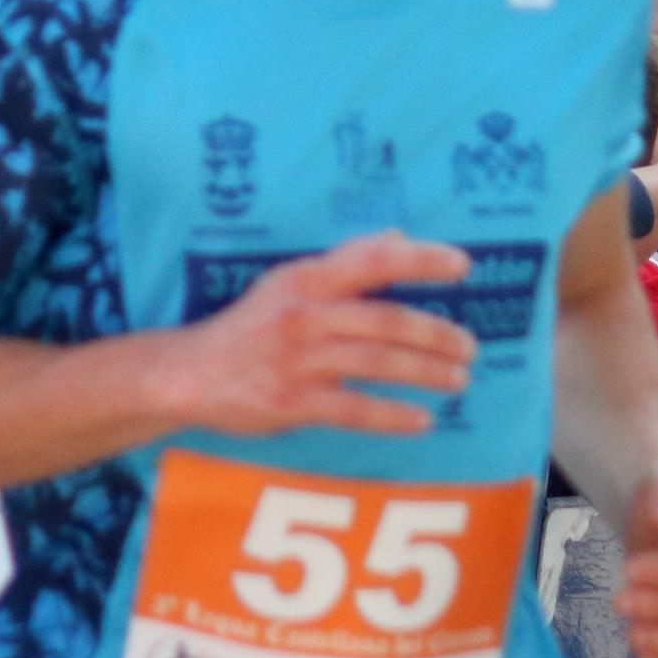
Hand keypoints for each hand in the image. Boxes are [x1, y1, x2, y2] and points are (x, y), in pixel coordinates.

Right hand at [144, 232, 474, 439]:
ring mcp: (298, 360)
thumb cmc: (249, 327)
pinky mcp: (292, 401)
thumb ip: (344, 264)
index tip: (463, 265)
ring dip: (426, 372)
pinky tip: (423, 421)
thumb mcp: (289, 283)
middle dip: (436, 334)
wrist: (188, 374)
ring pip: (377, 363)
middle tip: (468, 347)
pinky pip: (355, 410)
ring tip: (458, 379)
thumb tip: (398, 236)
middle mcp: (304, 314)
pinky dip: (394, 416)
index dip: (421, 259)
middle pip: (386, 320)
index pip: (372, 259)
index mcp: (305, 279)